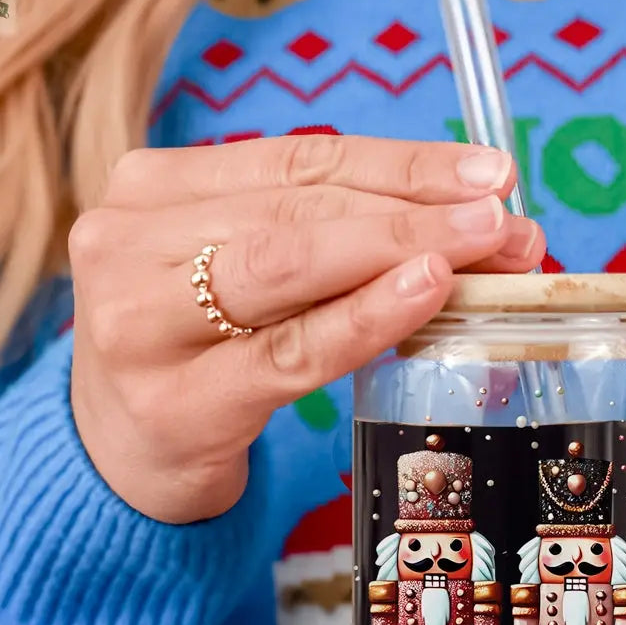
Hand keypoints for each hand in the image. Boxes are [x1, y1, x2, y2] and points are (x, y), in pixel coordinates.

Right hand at [70, 134, 543, 522]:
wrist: (120, 461)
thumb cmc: (198, 357)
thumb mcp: (241, 278)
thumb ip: (325, 241)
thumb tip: (469, 223)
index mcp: (152, 189)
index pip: (298, 163)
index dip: (402, 163)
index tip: (489, 173)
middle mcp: (130, 240)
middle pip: (301, 209)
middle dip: (417, 210)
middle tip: (505, 222)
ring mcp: (142, 322)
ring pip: (292, 265)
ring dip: (402, 248)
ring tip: (486, 250)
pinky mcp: (178, 401)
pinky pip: (291, 351)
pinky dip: (364, 317)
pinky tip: (424, 291)